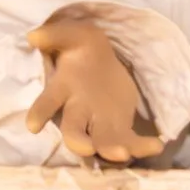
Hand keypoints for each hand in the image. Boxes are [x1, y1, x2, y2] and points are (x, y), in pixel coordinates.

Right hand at [25, 18, 163, 163]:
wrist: (103, 62)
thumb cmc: (82, 50)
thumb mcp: (72, 35)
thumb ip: (55, 34)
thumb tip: (33, 35)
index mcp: (63, 90)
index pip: (47, 102)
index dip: (39, 113)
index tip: (32, 126)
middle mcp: (77, 112)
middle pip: (73, 131)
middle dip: (79, 142)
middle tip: (87, 148)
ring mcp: (99, 124)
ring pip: (101, 142)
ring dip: (110, 149)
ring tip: (123, 154)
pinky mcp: (120, 128)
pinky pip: (130, 141)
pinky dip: (142, 146)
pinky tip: (156, 145)